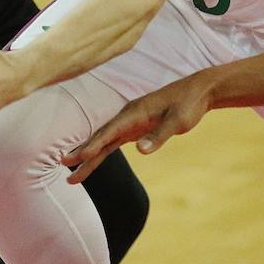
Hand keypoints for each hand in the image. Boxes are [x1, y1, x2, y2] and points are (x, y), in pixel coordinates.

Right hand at [64, 73, 216, 182]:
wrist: (199, 91)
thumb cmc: (189, 104)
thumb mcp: (178, 121)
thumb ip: (159, 136)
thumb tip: (140, 150)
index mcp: (135, 113)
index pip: (110, 131)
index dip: (94, 144)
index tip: (79, 157)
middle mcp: (128, 116)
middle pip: (101, 137)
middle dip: (83, 152)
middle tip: (64, 165)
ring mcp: (131, 121)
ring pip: (105, 141)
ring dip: (89, 156)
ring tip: (73, 173)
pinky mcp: (136, 127)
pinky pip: (114, 141)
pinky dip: (102, 151)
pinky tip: (92, 160)